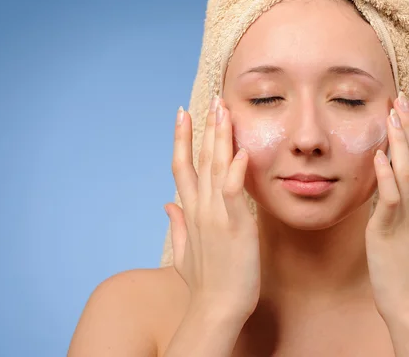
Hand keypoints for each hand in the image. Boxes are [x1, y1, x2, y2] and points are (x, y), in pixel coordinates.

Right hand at [164, 96, 260, 321]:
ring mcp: (215, 216)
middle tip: (212, 98)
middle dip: (206, 127)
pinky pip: (234, 193)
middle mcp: (199, 208)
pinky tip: (241, 151)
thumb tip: (167, 204)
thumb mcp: (182, 250)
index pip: (181, 166)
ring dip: (220, 137)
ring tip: (224, 110)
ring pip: (216, 168)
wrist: (215, 309)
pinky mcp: (234, 227)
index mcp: (189, 212)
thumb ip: (175, 224)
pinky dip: (236, 172)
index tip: (182, 113)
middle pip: (200, 159)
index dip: (181, 138)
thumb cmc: (205, 282)